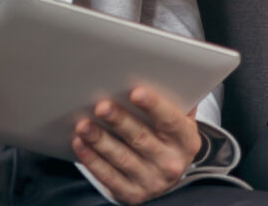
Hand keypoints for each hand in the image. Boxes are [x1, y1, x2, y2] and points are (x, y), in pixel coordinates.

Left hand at [72, 84, 204, 203]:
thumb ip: (176, 102)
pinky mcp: (132, 194)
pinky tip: (81, 144)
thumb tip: (164, 74)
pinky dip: (92, 160)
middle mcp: (171, 163)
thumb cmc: (170, 139)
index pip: (170, 121)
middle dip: (119, 121)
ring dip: (100, 140)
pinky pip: (108, 176)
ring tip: (84, 125)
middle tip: (101, 106)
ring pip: (121, 158)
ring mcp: (151, 182)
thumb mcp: (181, 122)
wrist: (167, 178)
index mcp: (186, 141)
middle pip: (141, 139)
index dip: (154, 106)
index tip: (136, 92)